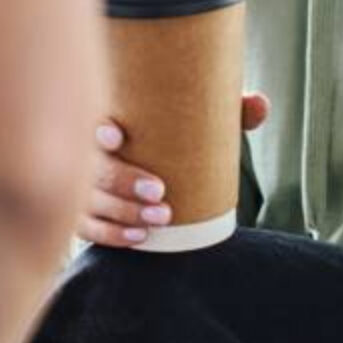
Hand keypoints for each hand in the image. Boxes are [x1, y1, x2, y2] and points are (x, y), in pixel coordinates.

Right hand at [76, 94, 268, 248]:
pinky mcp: (85, 210)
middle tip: (160, 192)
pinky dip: (112, 234)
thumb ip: (227, 108)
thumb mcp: (199, 116)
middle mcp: (88, 151)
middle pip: (93, 168)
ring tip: (160, 217)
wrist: (149, 151)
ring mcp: (82, 184)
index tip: (117, 138)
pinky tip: (138, 237)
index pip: (89, 119)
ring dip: (122, 212)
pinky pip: (88, 226)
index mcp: (110, 118)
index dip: (97, 130)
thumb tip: (260, 105)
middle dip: (122, 181)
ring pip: (89, 201)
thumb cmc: (173, 129)